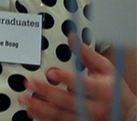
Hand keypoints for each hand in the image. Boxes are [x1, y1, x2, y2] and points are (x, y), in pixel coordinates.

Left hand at [21, 39, 136, 120]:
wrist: (124, 112)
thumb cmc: (111, 88)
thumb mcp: (105, 69)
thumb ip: (86, 54)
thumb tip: (71, 37)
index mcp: (104, 91)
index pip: (84, 85)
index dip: (67, 79)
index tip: (51, 72)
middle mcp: (96, 108)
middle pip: (68, 101)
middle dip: (46, 92)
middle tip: (28, 82)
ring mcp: (87, 120)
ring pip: (61, 115)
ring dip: (40, 108)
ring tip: (24, 98)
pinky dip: (44, 118)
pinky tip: (32, 111)